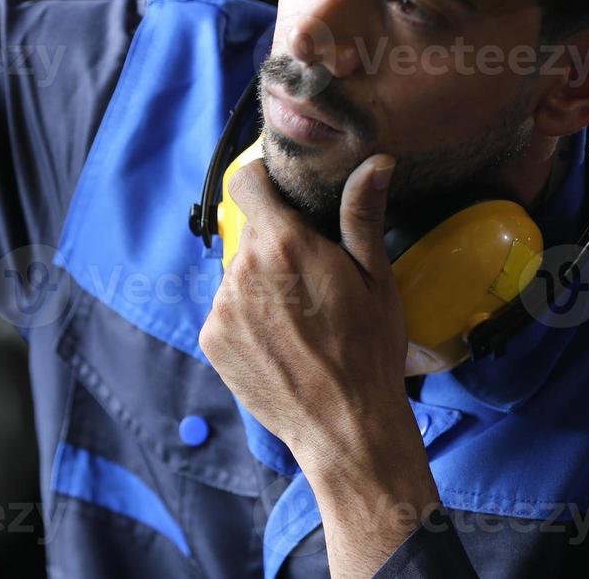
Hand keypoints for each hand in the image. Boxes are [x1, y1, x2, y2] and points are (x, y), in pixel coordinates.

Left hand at [198, 152, 438, 574]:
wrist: (344, 427)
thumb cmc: (370, 350)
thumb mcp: (377, 279)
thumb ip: (363, 214)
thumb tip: (375, 161)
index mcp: (283, 243)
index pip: (247, 181)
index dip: (264, 180)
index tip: (282, 192)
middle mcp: (242, 268)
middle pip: (252, 234)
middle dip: (277, 244)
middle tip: (312, 276)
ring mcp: (221, 306)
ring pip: (238, 273)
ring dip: (261, 283)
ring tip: (300, 318)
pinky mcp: (211, 339)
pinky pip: (226, 310)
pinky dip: (247, 317)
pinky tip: (280, 342)